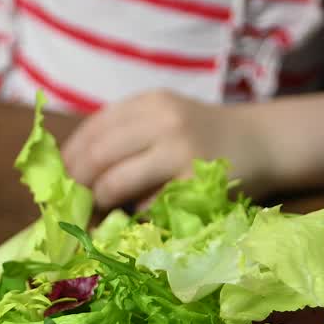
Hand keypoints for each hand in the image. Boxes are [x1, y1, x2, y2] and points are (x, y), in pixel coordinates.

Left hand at [61, 89, 273, 209]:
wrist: (265, 143)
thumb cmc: (205, 139)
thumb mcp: (166, 121)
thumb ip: (126, 138)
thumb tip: (71, 176)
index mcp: (148, 102)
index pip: (91, 130)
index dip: (68, 160)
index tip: (58, 182)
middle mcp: (162, 119)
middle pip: (96, 156)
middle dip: (77, 186)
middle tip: (71, 207)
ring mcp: (179, 149)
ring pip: (115, 183)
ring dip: (100, 205)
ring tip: (97, 216)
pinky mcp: (194, 181)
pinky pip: (147, 207)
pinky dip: (134, 218)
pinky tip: (133, 221)